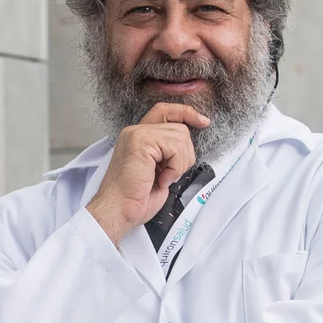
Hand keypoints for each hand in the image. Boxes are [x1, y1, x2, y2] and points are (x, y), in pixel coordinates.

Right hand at [85, 102, 209, 241]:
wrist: (119, 210)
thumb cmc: (135, 198)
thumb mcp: (158, 170)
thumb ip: (168, 152)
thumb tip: (188, 146)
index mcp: (138, 136)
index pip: (165, 111)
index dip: (186, 113)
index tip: (203, 122)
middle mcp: (135, 131)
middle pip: (180, 128)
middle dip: (185, 154)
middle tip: (171, 174)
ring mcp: (137, 135)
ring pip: (181, 136)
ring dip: (180, 163)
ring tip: (164, 178)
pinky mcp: (141, 142)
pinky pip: (175, 147)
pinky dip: (175, 167)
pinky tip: (161, 179)